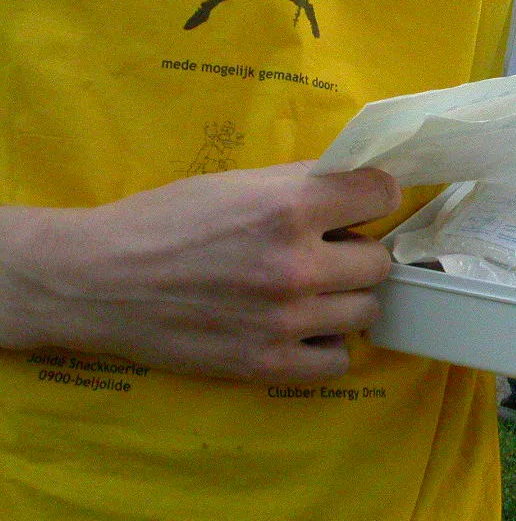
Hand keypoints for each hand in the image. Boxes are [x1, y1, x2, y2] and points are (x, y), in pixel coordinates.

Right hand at [0, 164, 400, 381]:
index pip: (382, 194)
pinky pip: (337, 360)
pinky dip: (325, 343)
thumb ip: (304, 183)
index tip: (361, 205)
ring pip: (366, 310)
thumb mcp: (238, 182)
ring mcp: (285, 322)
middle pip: (379, 261)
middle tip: (326, 251)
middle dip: (357, 252)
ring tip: (309, 290)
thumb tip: (361, 184)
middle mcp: (296, 266)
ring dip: (344, 298)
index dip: (374, 196)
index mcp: (288, 207)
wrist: (99, 280)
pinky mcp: (266, 366)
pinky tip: (299, 327)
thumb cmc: (166, 220)